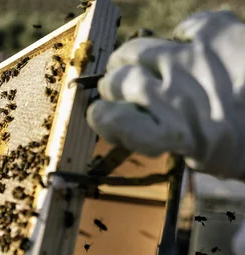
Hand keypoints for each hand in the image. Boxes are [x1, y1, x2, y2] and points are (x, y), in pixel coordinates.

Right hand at [87, 11, 244, 179]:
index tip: (104, 116)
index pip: (110, 119)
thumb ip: (166, 140)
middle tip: (123, 90)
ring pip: (137, 51)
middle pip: (118, 82)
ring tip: (143, 64)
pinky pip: (187, 27)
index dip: (103, 118)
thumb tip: (130, 121)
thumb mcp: (207, 159)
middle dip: (114, 89)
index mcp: (171, 135)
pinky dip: (184, 36)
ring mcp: (193, 60)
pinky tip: (190, 46)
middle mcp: (173, 95)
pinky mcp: (219, 33)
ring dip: (133, 60)